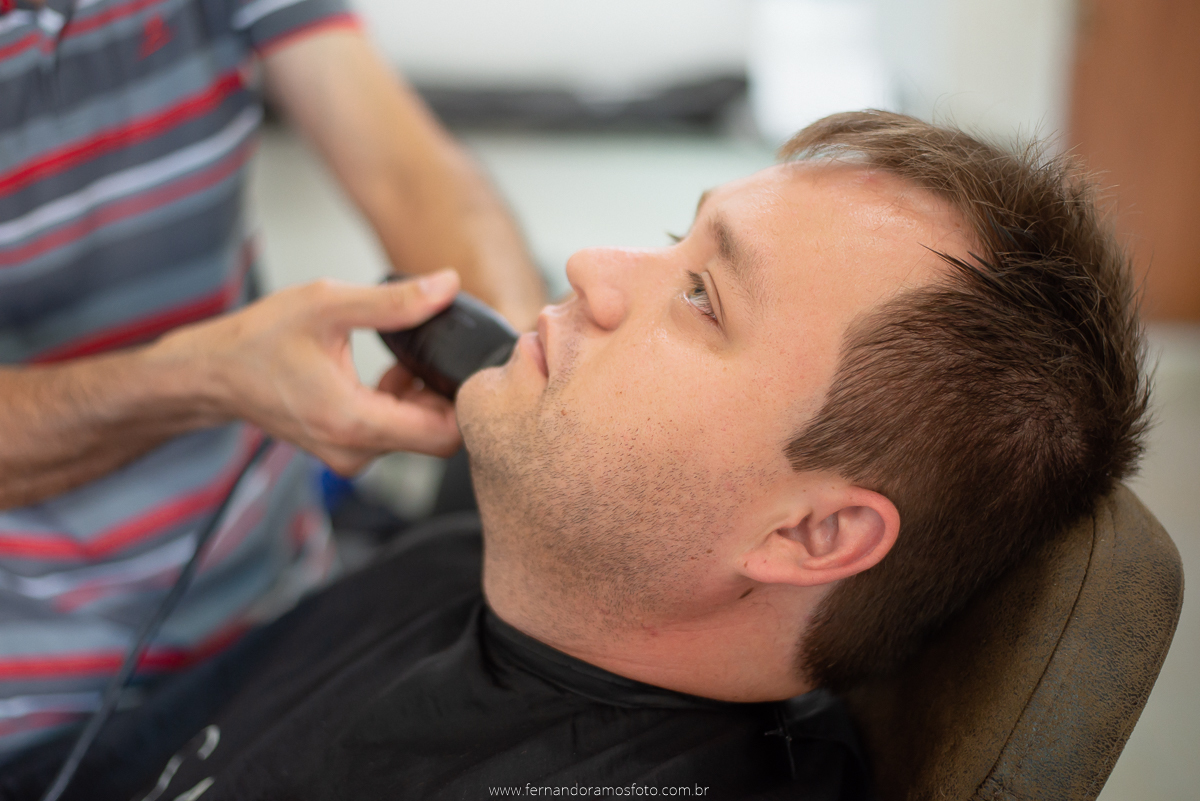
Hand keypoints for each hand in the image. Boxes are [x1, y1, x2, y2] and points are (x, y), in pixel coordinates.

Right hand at [153, 270, 462, 473]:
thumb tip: (448, 287)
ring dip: (423, 399)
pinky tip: (391, 375)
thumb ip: (394, 302)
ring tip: (408, 361)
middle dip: (447, 397)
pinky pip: (394, 435)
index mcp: (356, 422)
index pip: (447, 436)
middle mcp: (355, 450)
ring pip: (416, 436)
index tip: (469, 366)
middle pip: (437, 437)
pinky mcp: (346, 450)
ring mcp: (349, 456)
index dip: (468, 402)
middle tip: (440, 354)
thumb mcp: (329, 305)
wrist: (213, 374)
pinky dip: (403, 406)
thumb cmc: (260, 340)